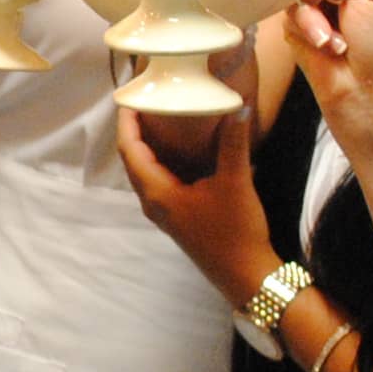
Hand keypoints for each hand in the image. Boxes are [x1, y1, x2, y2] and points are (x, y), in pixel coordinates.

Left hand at [114, 92, 279, 307]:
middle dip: (134, 129)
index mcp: (157, 193)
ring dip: (146, 145)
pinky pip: (159, 180)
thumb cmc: (235, 231)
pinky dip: (161, 160)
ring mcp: (164, 212)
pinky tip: (177, 148)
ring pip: (145, 171)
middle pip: (132, 159)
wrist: (246, 275)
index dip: (126, 122)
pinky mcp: (177, 216)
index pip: (129, 150)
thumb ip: (233, 142)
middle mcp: (153, 202)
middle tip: (143, 100)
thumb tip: (238, 106)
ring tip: (156, 117)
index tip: (128, 96)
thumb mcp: (235, 182)